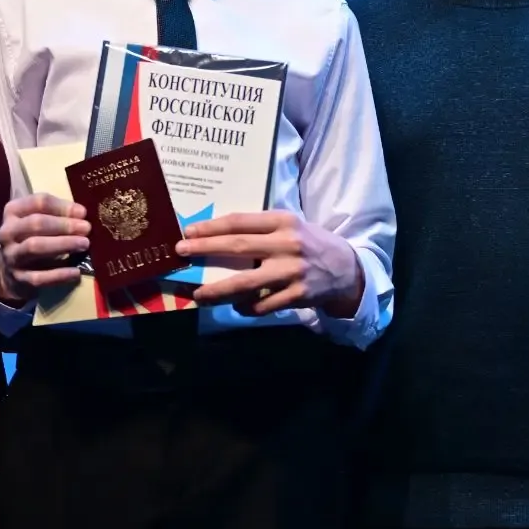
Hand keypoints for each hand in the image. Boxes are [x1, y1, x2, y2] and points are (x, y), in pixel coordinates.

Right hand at [0, 193, 88, 306]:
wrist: (10, 271)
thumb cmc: (31, 237)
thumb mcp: (37, 220)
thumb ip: (57, 213)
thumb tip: (81, 213)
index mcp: (13, 212)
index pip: (37, 202)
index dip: (62, 207)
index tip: (82, 213)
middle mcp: (7, 232)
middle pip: (36, 223)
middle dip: (64, 225)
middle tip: (86, 228)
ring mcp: (11, 256)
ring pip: (35, 247)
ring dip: (62, 244)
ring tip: (84, 244)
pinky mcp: (18, 278)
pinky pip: (39, 277)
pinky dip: (59, 274)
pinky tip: (76, 272)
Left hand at [177, 211, 364, 318]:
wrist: (346, 269)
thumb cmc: (310, 243)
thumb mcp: (290, 226)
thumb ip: (261, 229)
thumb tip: (216, 235)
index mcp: (284, 222)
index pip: (240, 221)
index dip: (212, 226)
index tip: (189, 231)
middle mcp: (287, 244)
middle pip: (238, 247)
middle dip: (205, 249)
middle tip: (181, 252)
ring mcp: (291, 272)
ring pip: (245, 283)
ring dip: (217, 290)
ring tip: (198, 294)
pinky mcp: (296, 296)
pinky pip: (261, 305)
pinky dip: (244, 307)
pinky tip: (235, 306)